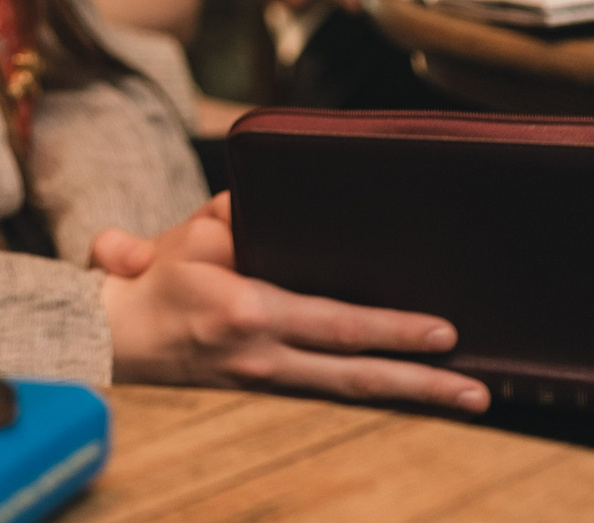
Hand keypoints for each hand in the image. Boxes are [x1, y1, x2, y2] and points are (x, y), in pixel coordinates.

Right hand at [93, 195, 485, 410]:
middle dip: (422, 382)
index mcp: (249, 312)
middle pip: (356, 376)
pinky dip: (374, 390)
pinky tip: (410, 388)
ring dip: (409, 394)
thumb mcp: (190, 234)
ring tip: (464, 396)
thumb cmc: (155, 278)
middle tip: (477, 387)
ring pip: (349, 392)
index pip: (337, 325)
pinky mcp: (267, 386)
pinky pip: (330, 390)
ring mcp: (266, 380)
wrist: (116, 337)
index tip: (443, 330)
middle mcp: (264, 357)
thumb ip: (233, 214)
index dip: (392, 330)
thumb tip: (269, 198)